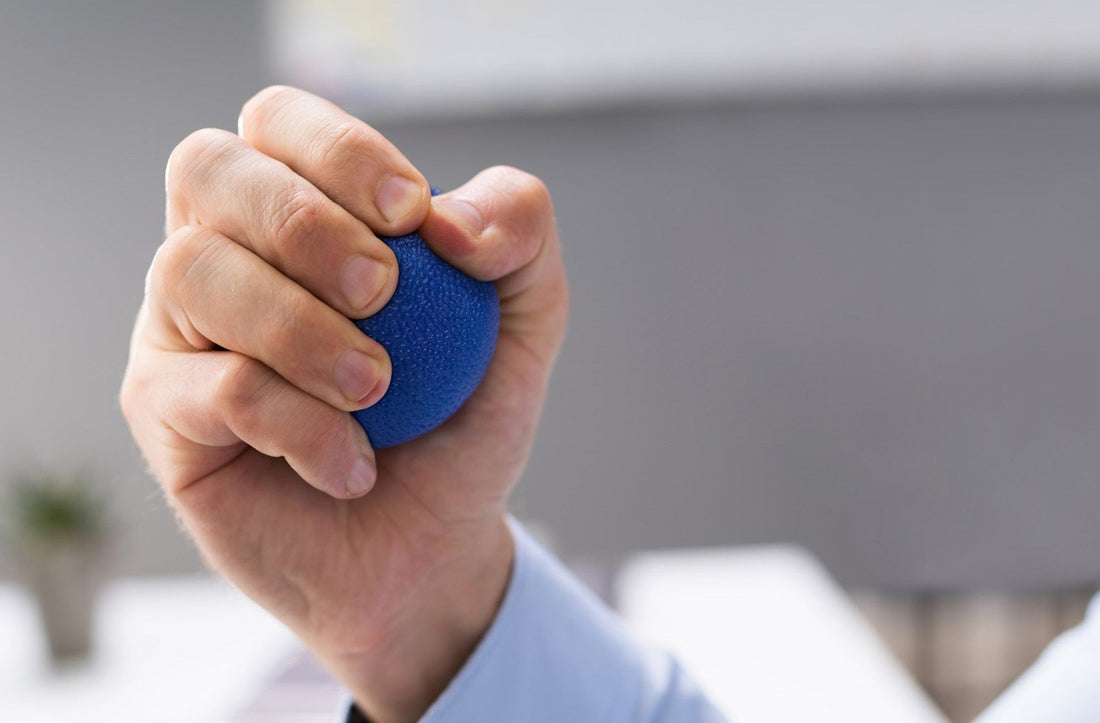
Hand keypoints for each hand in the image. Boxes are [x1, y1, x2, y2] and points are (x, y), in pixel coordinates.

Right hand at [120, 86, 567, 722]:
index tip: (412, 216)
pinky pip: (210, 389)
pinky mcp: (163, 414)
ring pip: (191, 271)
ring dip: (301, 330)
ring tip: (377, 392)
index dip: (339, 149)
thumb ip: (518, 238)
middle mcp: (226, 254)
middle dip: (306, 224)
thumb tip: (451, 221)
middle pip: (207, 169)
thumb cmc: (460, 421)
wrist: (427, 545)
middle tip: (384, 297)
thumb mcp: (523, 325)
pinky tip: (352, 465)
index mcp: (299, 211)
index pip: (278, 121)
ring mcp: (181, 330)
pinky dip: (301, 425)